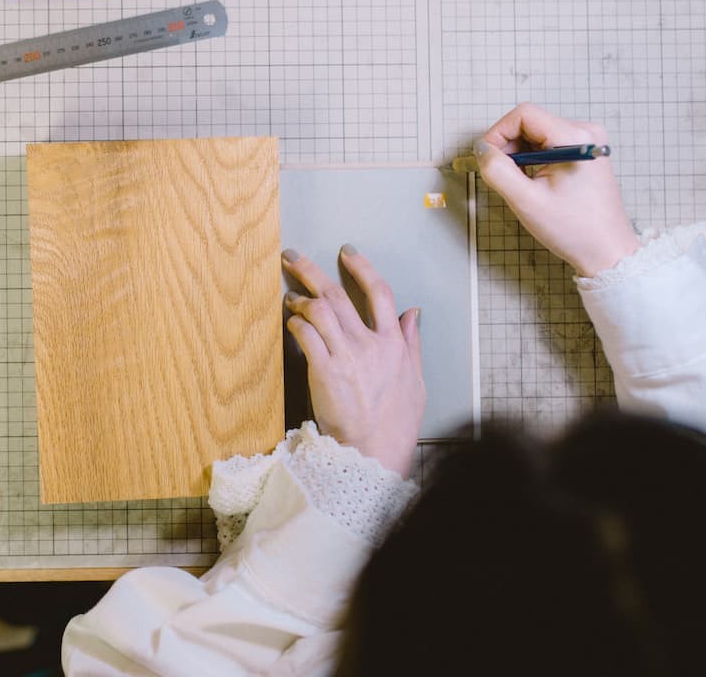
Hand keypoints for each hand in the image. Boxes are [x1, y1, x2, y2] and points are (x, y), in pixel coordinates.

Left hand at [281, 245, 424, 478]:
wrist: (375, 452)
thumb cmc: (396, 423)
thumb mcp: (415, 380)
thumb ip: (411, 343)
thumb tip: (413, 313)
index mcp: (393, 344)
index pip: (379, 293)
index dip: (362, 268)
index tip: (347, 253)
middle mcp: (370, 344)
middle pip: (339, 295)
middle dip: (312, 270)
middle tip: (293, 257)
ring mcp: (347, 356)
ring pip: (320, 310)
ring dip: (300, 297)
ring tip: (289, 295)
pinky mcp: (325, 371)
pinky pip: (307, 335)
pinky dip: (296, 323)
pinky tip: (290, 322)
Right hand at [476, 103, 639, 276]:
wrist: (606, 250)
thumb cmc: (575, 229)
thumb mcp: (526, 201)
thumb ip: (497, 171)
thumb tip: (481, 150)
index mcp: (575, 138)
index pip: (524, 115)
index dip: (498, 133)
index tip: (487, 157)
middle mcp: (585, 132)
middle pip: (530, 122)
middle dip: (508, 145)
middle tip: (500, 174)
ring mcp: (587, 142)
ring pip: (537, 133)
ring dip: (519, 153)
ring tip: (518, 182)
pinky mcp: (584, 152)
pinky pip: (548, 143)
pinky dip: (532, 158)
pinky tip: (532, 180)